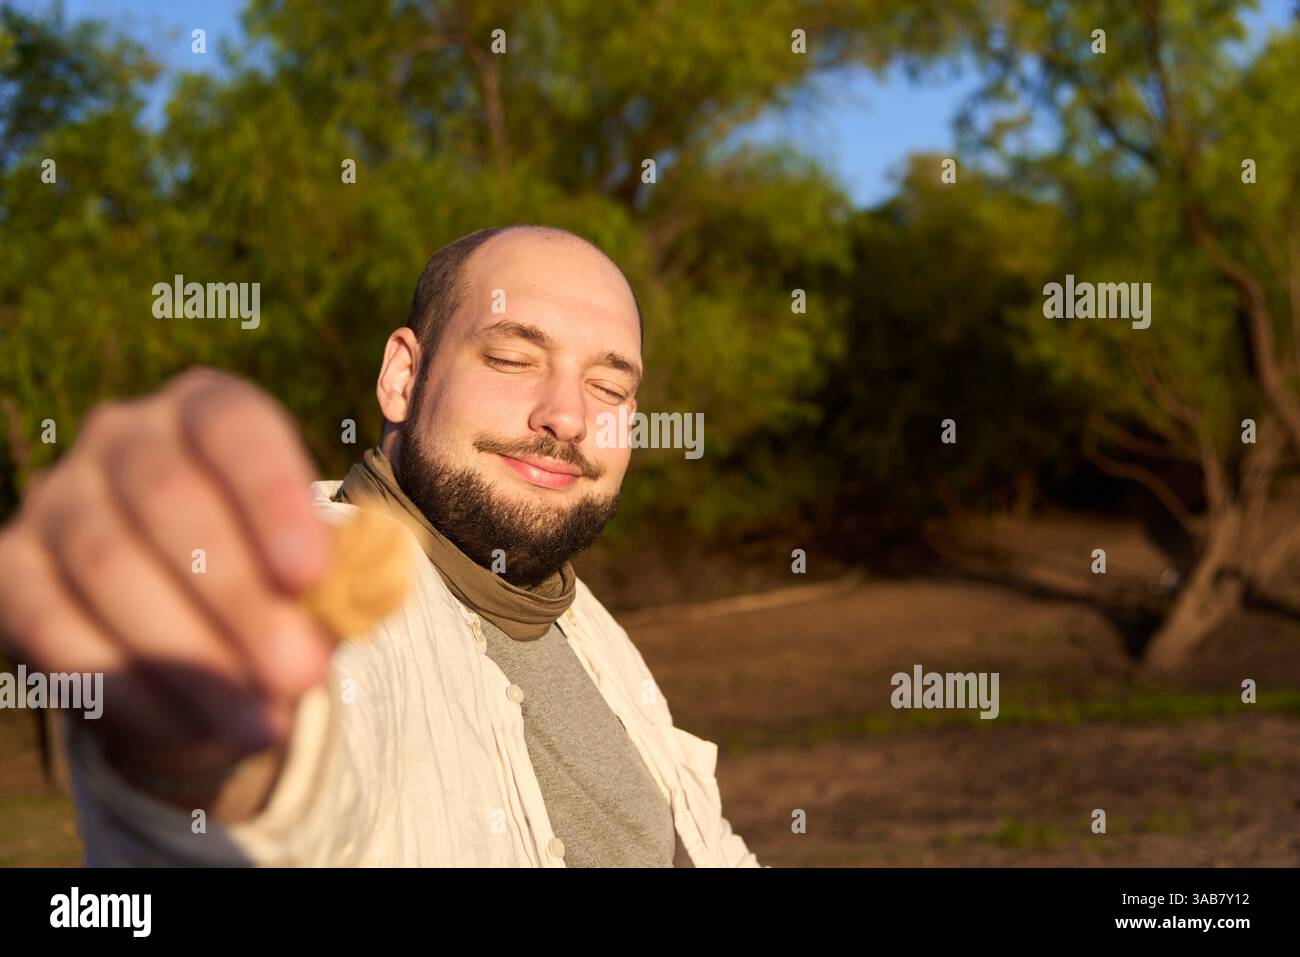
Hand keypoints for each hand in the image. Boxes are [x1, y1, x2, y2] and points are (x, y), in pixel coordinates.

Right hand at [0, 367, 336, 803]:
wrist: (194, 613)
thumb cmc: (275, 573)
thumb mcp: (317, 566)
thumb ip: (338, 576)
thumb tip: (352, 606)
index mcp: (207, 408)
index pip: (235, 429)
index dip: (273, 498)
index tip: (312, 575)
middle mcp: (123, 435)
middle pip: (169, 500)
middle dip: (239, 597)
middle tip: (300, 674)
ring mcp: (58, 497)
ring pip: (108, 567)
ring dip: (190, 658)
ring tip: (262, 724)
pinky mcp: (13, 566)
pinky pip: (54, 627)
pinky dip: (128, 687)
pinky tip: (193, 730)